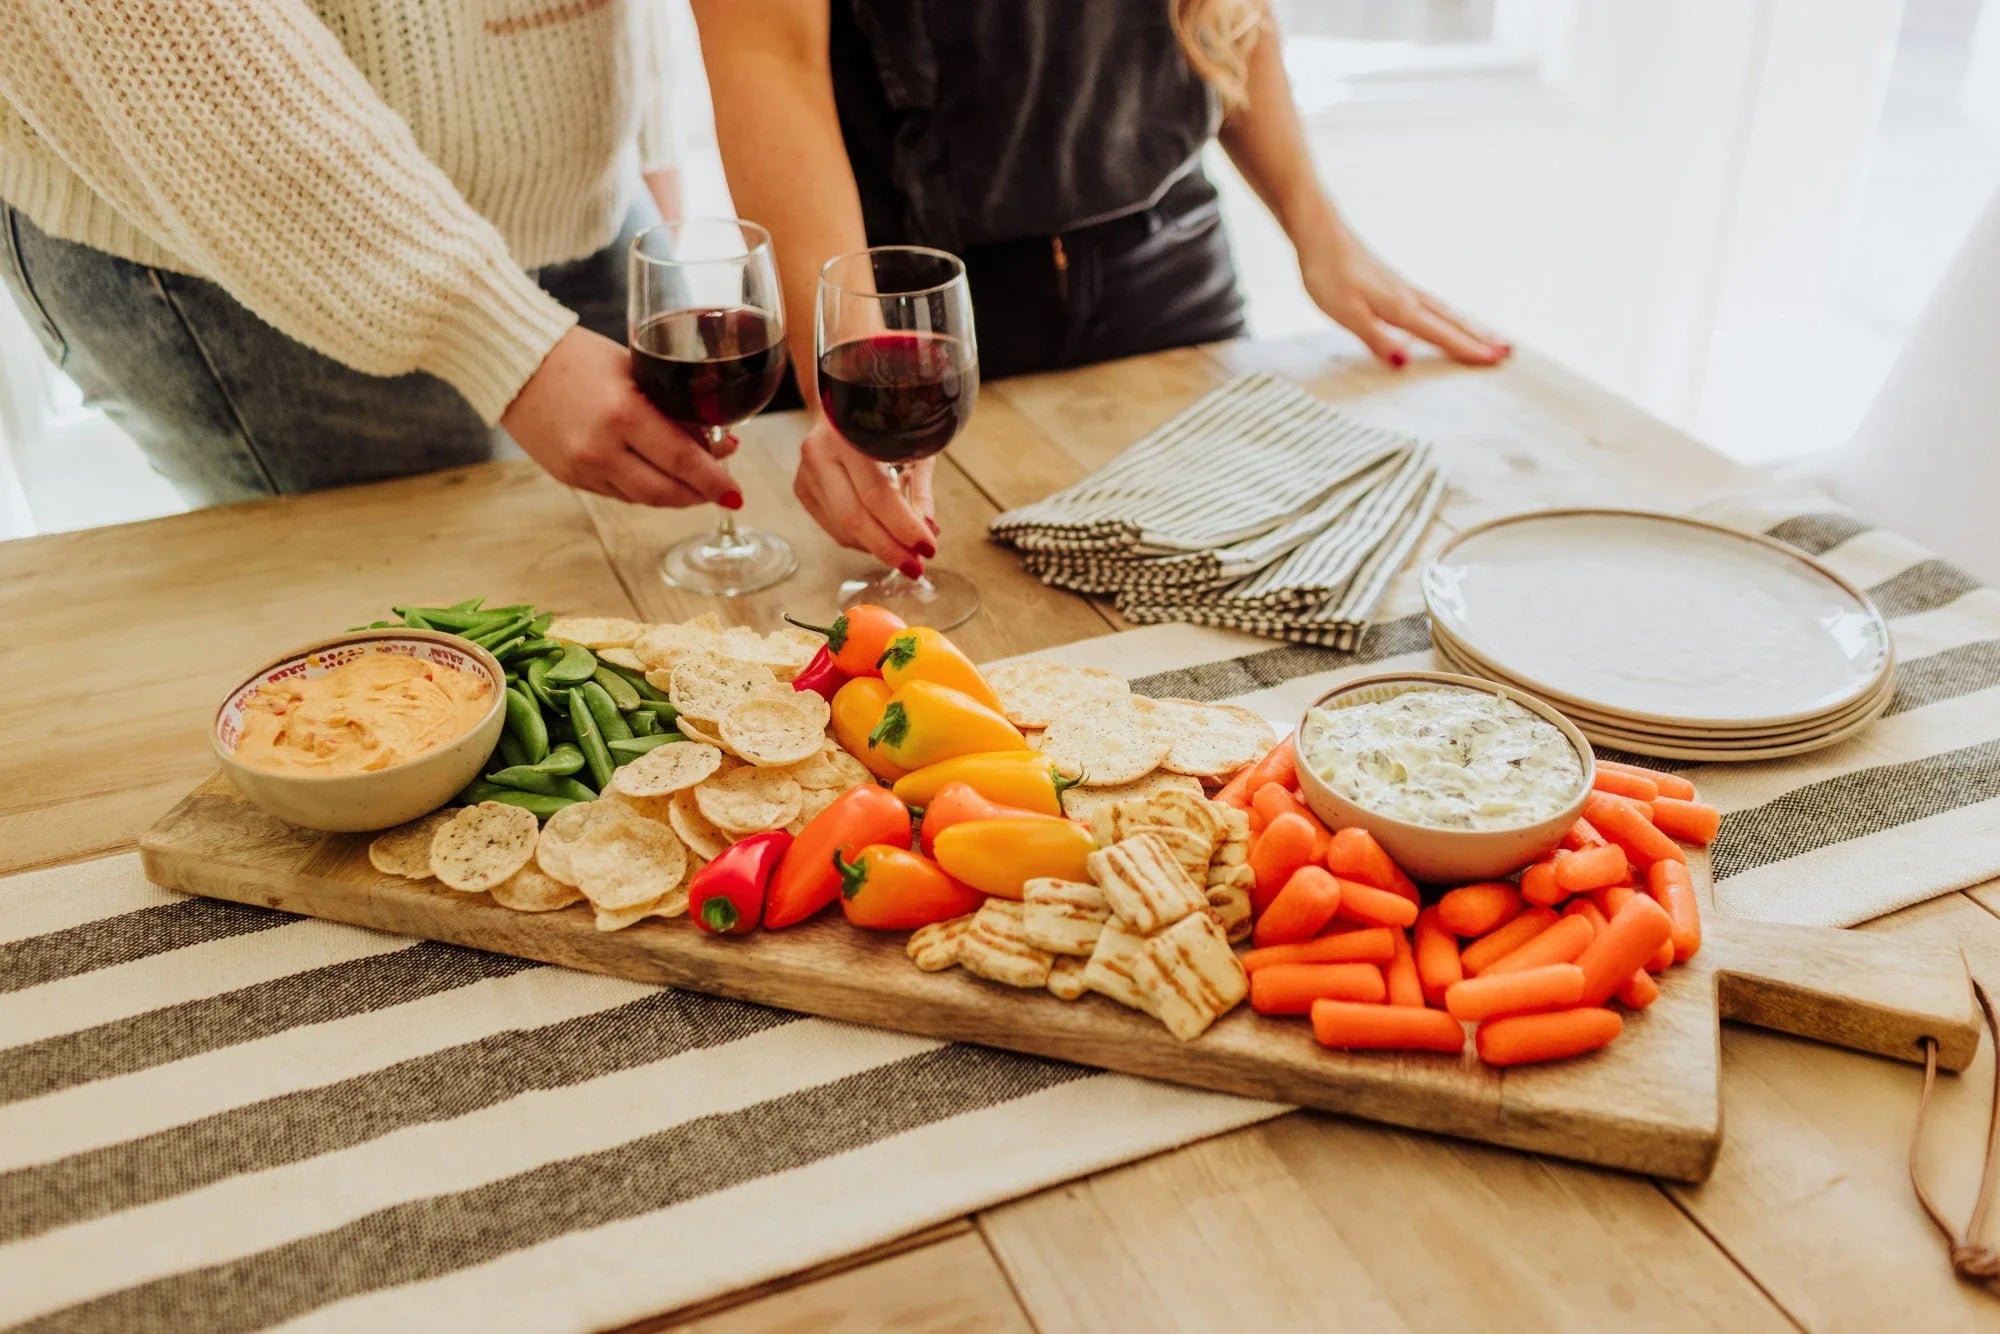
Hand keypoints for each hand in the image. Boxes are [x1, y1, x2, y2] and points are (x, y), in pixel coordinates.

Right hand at [501, 327, 742, 507]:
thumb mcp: (634, 370)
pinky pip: (618, 494)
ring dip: (674, 495)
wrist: (513, 362)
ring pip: (643, 499)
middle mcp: (600, 449)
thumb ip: (672, 406)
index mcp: (622, 414)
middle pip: (666, 492)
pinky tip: (658, 477)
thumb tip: (713, 440)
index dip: (715, 481)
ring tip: (695, 482)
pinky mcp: (568, 477)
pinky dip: (644, 490)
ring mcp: (582, 468)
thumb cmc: (576, 356)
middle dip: (700, 495)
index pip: (683, 460)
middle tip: (722, 491)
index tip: (736, 492)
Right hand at [794, 418, 937, 577]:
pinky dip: (861, 539)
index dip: (904, 527)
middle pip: (855, 518)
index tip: (929, 548)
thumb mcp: (911, 443)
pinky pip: (833, 527)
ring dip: (878, 547)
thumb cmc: (884, 421)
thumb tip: (929, 530)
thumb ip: (919, 487)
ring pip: (843, 529)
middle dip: (890, 548)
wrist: (840, 401)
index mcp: (848, 435)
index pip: (877, 495)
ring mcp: (805, 473)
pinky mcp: (801, 488)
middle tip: (916, 567)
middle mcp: (820, 454)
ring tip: (904, 552)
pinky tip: (880, 536)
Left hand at [1298, 217, 1509, 367]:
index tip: (1495, 360)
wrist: (1318, 232)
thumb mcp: (1346, 314)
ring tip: (1487, 336)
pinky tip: (1443, 316)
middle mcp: (1407, 296)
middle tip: (1506, 351)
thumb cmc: (1327, 272)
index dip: (1468, 350)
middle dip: (1479, 337)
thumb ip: (1376, 339)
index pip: (1441, 334)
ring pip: (1443, 310)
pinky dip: (1446, 314)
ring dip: (1467, 325)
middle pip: (1451, 321)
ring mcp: (1401, 287)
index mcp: (1400, 308)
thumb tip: (1404, 363)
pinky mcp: (1391, 282)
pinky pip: (1430, 303)